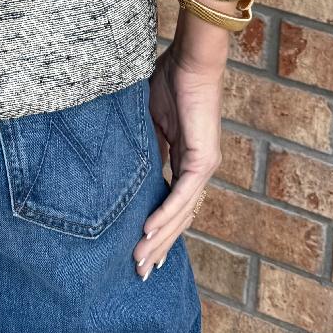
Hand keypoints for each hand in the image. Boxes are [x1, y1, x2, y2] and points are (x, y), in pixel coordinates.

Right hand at [133, 45, 221, 279]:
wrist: (191, 60)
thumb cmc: (170, 81)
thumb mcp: (150, 122)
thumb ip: (146, 149)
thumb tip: (128, 171)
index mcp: (187, 162)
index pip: (174, 206)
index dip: (160, 232)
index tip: (142, 253)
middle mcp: (199, 171)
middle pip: (179, 218)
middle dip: (159, 247)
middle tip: (140, 272)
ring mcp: (203, 167)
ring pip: (182, 213)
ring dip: (160, 239)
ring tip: (139, 260)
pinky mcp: (202, 159)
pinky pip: (181, 194)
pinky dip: (165, 214)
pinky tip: (149, 232)